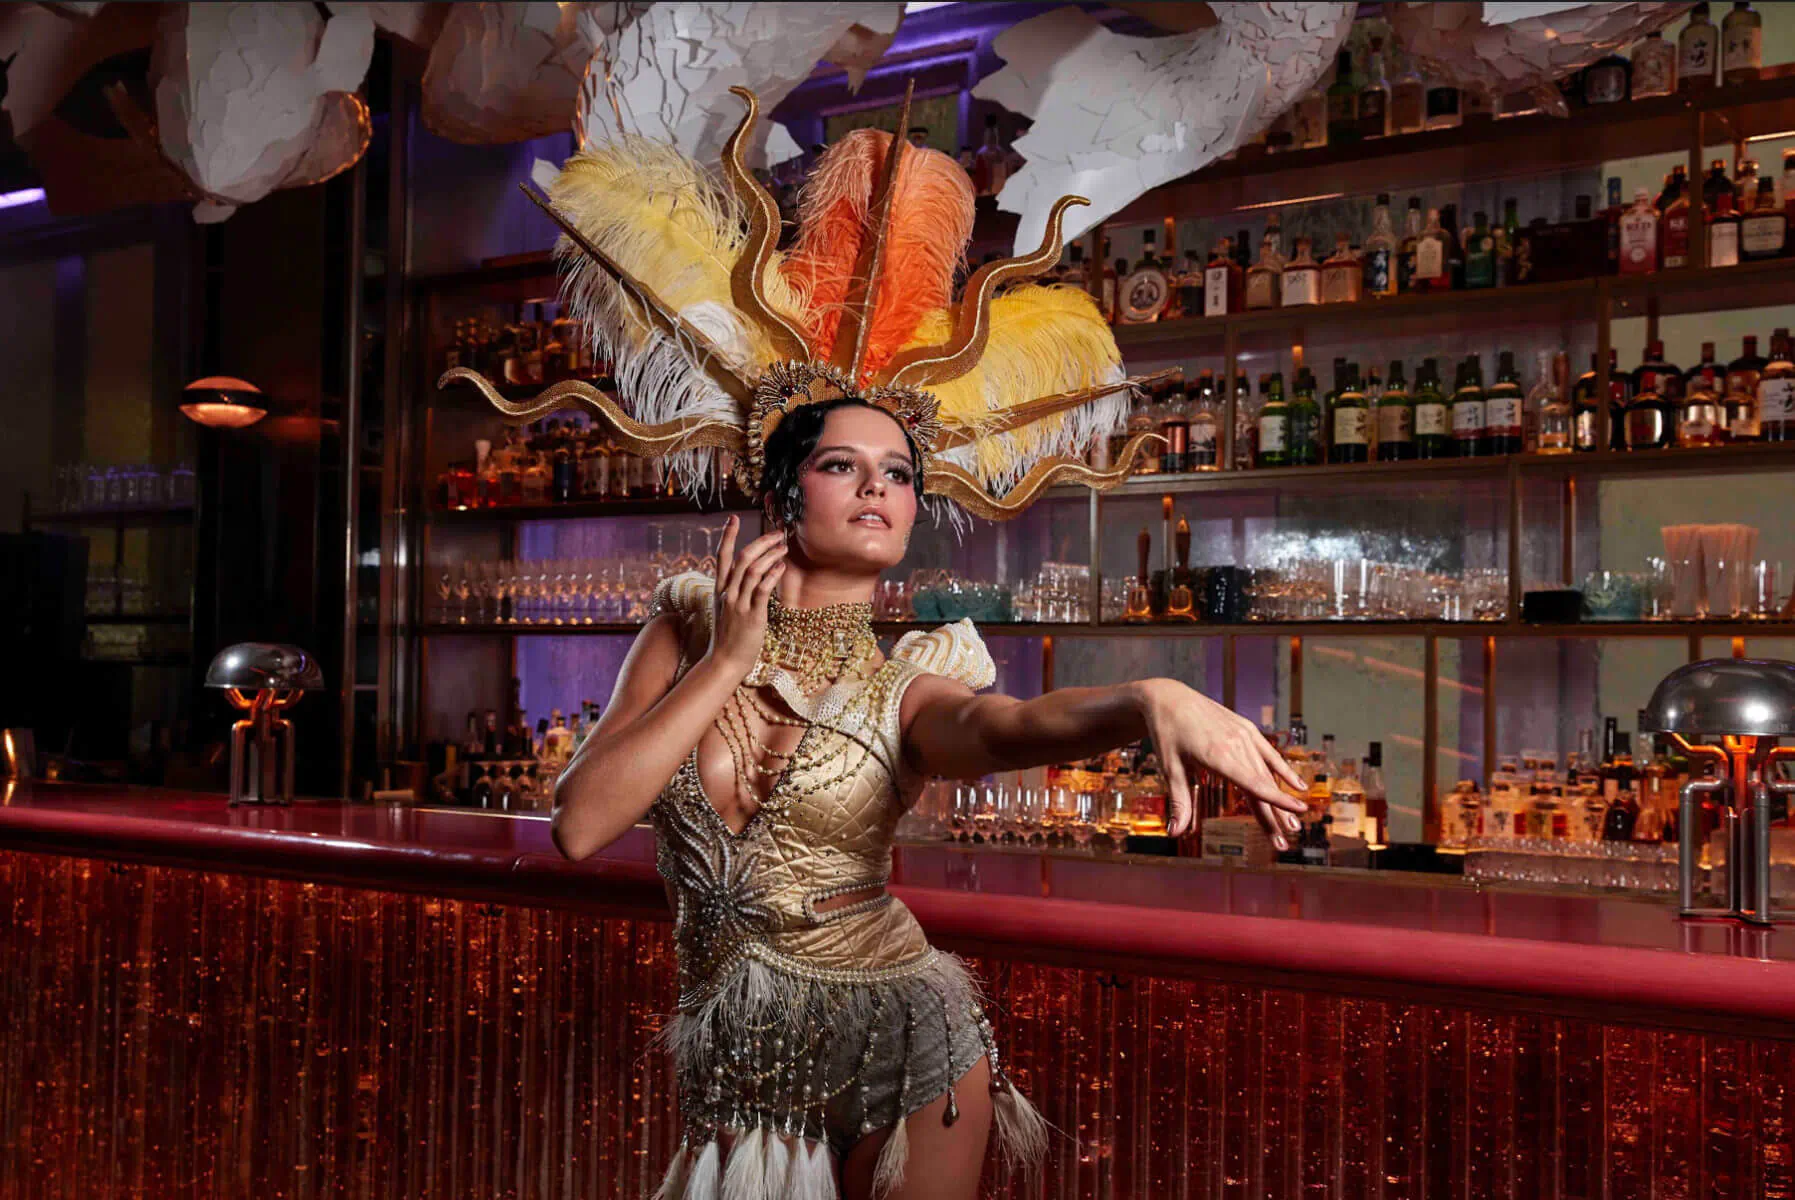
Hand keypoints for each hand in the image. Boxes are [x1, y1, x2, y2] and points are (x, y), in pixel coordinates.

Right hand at [705, 515, 786, 676]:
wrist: (724, 662)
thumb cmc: (729, 637)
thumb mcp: (726, 610)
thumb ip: (734, 592)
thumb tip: (749, 576)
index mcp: (720, 590)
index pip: (722, 557)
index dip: (728, 536)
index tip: (733, 518)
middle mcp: (727, 593)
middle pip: (743, 558)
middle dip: (761, 542)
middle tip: (776, 533)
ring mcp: (738, 604)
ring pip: (753, 570)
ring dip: (770, 555)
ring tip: (783, 547)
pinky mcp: (752, 615)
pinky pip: (762, 589)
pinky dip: (772, 575)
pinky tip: (781, 566)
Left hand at [1131, 678, 1307, 848]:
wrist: (1169, 698)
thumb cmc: (1167, 735)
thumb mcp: (1170, 769)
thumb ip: (1180, 802)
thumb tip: (1175, 833)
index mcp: (1218, 755)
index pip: (1253, 783)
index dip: (1276, 800)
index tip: (1297, 813)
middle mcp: (1236, 744)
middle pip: (1262, 784)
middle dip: (1276, 814)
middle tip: (1287, 840)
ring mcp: (1243, 735)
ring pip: (1267, 772)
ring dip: (1280, 798)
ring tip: (1293, 823)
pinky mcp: (1246, 728)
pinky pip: (1268, 752)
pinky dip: (1283, 770)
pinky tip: (1298, 785)